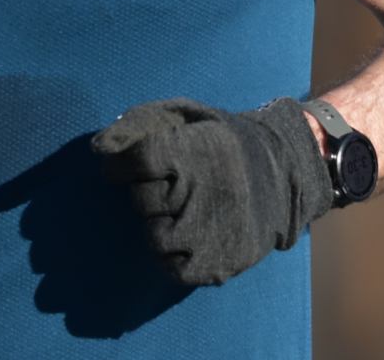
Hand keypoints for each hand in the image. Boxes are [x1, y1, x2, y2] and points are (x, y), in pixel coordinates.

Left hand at [91, 97, 330, 286]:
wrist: (285, 172)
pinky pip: (173, 268)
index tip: (118, 166)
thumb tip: (98, 149)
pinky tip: (182, 234)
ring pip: (156, 237)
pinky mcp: (223, 262)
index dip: (119, 165)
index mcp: (199, 150)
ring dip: (157, 222)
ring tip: (176, 209)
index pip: (138, 161)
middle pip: (144, 200)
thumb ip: (139, 123)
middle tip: (163, 185)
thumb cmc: (219, 140)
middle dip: (144, 191)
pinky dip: (170, 254)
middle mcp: (209, 191)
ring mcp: (217, 231)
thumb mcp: (183, 115)